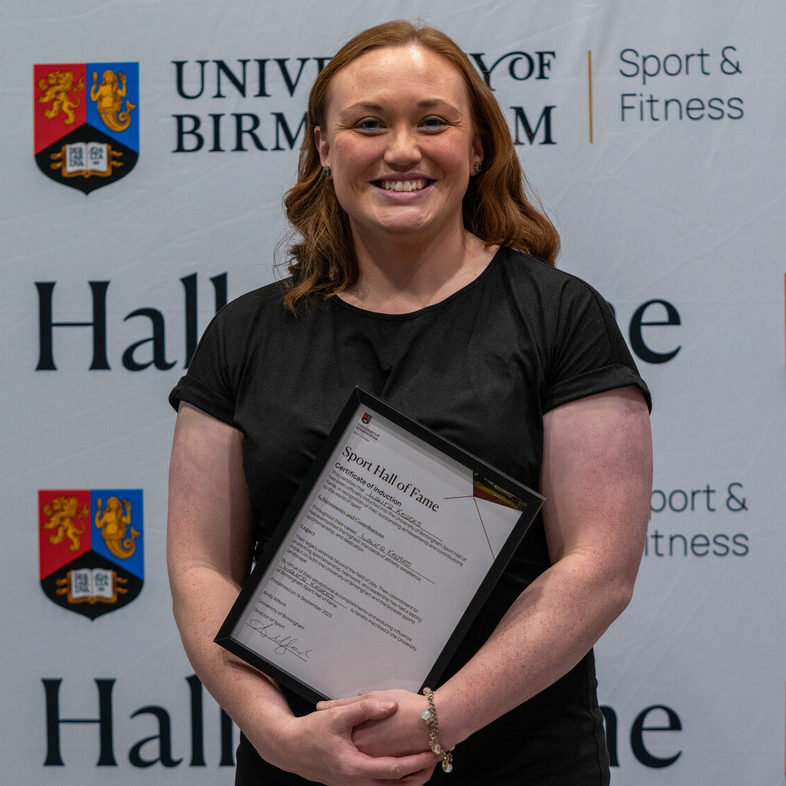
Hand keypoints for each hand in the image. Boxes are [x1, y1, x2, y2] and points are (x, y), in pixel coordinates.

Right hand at [258, 696, 435, 784]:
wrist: (287, 748)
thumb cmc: (309, 733)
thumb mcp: (336, 716)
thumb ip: (365, 707)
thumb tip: (391, 705)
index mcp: (355, 767)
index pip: (394, 770)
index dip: (416, 761)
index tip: (433, 752)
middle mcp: (356, 782)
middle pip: (395, 785)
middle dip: (417, 775)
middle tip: (436, 759)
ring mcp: (352, 784)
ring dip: (406, 778)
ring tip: (424, 763)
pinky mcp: (348, 781)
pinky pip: (376, 784)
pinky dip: (391, 778)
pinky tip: (399, 765)